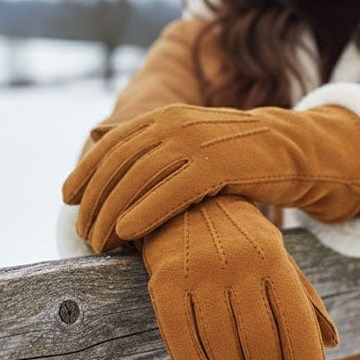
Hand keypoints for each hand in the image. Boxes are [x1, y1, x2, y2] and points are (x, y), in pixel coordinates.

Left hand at [63, 103, 359, 253]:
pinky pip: (172, 189)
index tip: (66, 199)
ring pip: (138, 177)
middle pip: (119, 163)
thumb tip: (108, 165)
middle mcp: (176, 123)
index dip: (85, 170)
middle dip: (94, 200)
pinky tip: (127, 232)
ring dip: (112, 212)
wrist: (293, 151)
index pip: (111, 143)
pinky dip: (145, 210)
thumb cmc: (238, 160)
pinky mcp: (219, 164)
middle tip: (83, 234)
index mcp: (165, 117)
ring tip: (99, 243)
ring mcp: (197, 141)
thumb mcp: (192, 147)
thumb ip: (156, 153)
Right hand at [137, 194, 338, 359]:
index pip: (297, 324)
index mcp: (274, 258)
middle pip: (260, 342)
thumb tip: (333, 343)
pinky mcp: (164, 279)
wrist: (176, 196)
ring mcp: (200, 270)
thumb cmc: (234, 237)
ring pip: (221, 345)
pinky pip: (180, 336)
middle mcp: (240, 262)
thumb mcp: (273, 257)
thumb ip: (302, 298)